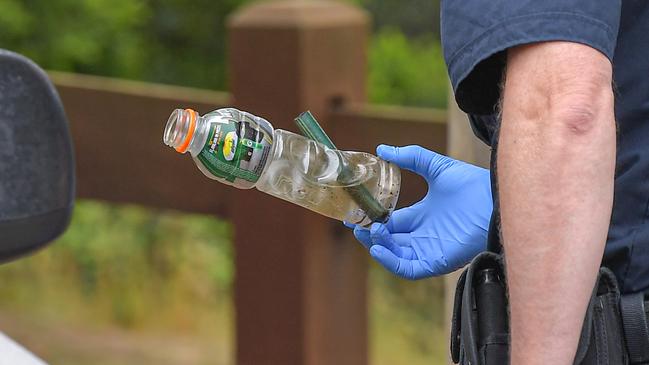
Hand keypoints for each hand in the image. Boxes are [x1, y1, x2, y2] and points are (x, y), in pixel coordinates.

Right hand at [346, 145, 491, 278]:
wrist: (494, 200)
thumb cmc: (472, 184)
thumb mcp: (435, 166)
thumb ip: (410, 157)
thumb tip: (382, 149)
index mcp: (422, 216)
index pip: (391, 224)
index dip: (372, 221)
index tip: (354, 216)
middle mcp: (424, 236)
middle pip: (390, 241)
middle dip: (370, 235)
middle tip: (355, 226)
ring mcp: (430, 250)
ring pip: (396, 256)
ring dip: (378, 247)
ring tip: (367, 232)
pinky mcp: (437, 262)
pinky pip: (409, 269)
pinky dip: (391, 262)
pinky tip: (378, 248)